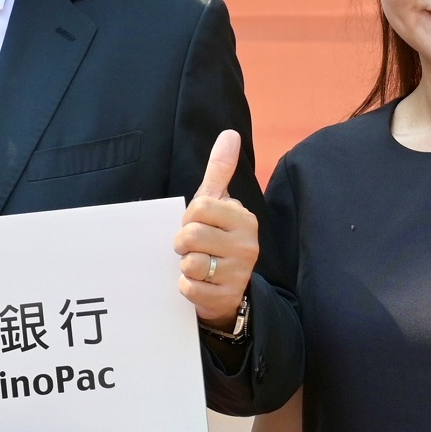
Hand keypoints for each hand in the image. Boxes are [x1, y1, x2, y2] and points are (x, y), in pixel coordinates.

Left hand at [176, 131, 257, 332]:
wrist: (228, 288)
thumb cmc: (217, 239)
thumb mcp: (218, 204)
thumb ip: (220, 170)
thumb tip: (230, 134)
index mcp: (244, 219)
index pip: (199, 207)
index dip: (188, 218)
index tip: (196, 225)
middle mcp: (247, 245)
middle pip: (190, 235)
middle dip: (182, 243)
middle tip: (193, 248)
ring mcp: (238, 273)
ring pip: (189, 263)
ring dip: (185, 265)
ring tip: (197, 265)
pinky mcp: (225, 297)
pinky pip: (189, 287)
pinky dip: (186, 286)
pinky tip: (199, 284)